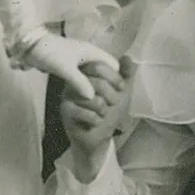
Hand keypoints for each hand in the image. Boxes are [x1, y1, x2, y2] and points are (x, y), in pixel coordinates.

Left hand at [23, 31, 119, 107]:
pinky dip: (88, 83)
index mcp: (92, 51)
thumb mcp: (65, 68)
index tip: (117, 93)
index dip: (117, 78)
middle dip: (109, 83)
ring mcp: (80, 58)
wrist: (29, 46)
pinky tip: (85, 94)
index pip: (113, 65)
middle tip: (109, 99)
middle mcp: (89, 53)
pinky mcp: (71, 63)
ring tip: (99, 99)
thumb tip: (92, 97)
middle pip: (107, 69)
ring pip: (96, 72)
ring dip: (98, 84)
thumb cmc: (49, 53)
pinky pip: (86, 74)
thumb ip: (79, 82)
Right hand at [59, 56, 131, 174]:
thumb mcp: (122, 92)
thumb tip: (128, 58)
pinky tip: (94, 122)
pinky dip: (97, 120)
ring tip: (102, 113)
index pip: (98, 66)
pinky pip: (86, 113)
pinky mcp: (66, 111)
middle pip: (97, 83)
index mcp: (87, 73)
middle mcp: (75, 81)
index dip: (114, 77)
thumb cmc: (109, 112)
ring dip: (104, 111)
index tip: (121, 88)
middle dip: (112, 97)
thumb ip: (126, 75)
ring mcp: (68, 96)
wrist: (99, 137)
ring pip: (93, 99)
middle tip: (113, 104)